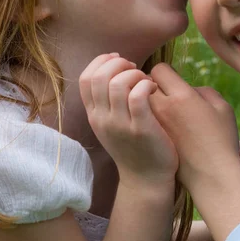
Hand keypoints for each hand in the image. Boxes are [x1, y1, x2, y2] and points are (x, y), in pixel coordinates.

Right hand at [79, 54, 177, 187]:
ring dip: (134, 74)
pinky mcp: (141, 129)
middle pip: (99, 77)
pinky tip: (154, 89)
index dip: (102, 62)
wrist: (146, 179)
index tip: (119, 60)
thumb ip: (108, 100)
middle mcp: (102, 119)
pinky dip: (146, 84)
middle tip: (135, 69)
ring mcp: (120, 125)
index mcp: (94, 115)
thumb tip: (116, 67)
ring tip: (145, 80)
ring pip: (118, 84)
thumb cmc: (134, 146)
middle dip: (119, 63)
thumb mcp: (112, 124)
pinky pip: (138, 96)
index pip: (85, 78)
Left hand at [149, 64, 239, 188]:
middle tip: (161, 92)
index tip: (172, 80)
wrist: (211, 176)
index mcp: (181, 95)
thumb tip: (186, 88)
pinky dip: (143, 117)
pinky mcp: (148, 139)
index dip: (165, 72)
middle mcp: (163, 107)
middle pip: (142, 84)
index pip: (158, 69)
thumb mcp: (221, 107)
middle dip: (149, 84)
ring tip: (159, 109)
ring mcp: (152, 124)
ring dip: (143, 100)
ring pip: (137, 101)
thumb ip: (202, 90)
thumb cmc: (221, 139)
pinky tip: (158, 125)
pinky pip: (138, 118)